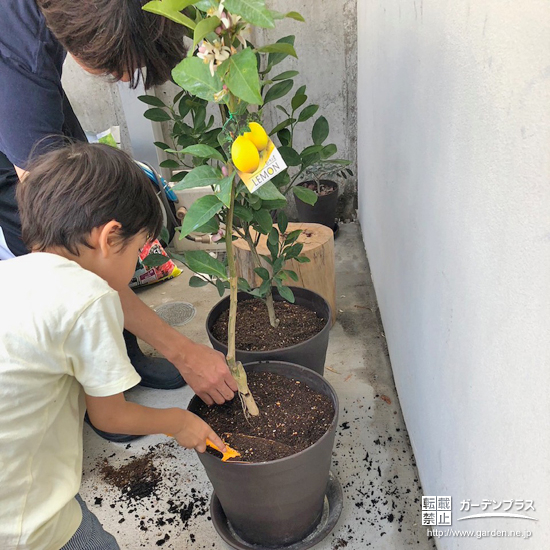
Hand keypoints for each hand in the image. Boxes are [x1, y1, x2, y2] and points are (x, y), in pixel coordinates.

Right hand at [117, 287, 236, 404]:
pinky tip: (208, 391)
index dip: (236, 386)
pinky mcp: (196, 389)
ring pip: (219, 400)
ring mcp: (205, 386)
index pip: (234, 385)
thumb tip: (232, 369)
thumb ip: (225, 362)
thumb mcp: (215, 352)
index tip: (235, 385)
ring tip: (217, 389)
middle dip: (229, 392)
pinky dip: (210, 398)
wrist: (178, 350)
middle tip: (226, 387)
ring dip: (219, 396)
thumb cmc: (196, 348)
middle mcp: (214, 379)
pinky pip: (207, 400)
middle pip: (228, 395)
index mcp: (221, 369)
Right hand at [174, 411, 225, 452]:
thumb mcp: (198, 421)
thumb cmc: (187, 418)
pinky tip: (183, 435)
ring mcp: (194, 443)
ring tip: (187, 434)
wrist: (178, 421)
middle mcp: (202, 438)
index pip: (216, 439)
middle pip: (203, 448)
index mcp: (206, 430)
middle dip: (200, 446)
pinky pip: (186, 445)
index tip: (224, 450)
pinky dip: (185, 442)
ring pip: (193, 446)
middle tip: (195, 440)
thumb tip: (199, 432)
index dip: (220, 445)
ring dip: (191, 442)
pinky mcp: (187, 446)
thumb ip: (201, 429)